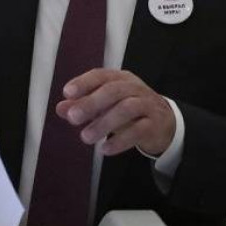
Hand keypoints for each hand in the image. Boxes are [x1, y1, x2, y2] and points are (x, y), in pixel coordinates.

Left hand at [56, 69, 174, 156]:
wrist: (164, 122)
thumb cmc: (129, 110)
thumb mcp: (105, 106)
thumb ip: (83, 105)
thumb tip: (61, 108)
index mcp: (120, 79)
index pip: (101, 75)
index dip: (84, 82)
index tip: (67, 93)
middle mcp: (134, 88)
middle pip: (114, 90)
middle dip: (91, 103)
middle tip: (72, 118)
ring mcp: (147, 105)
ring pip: (127, 108)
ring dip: (104, 123)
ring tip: (85, 137)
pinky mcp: (155, 124)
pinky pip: (139, 130)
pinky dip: (121, 140)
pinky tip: (105, 149)